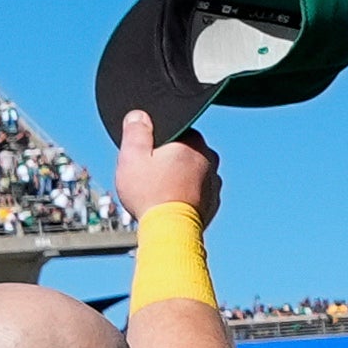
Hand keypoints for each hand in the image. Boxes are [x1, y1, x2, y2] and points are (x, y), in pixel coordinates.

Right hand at [113, 111, 222, 228]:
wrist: (171, 233)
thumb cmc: (150, 194)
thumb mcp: (132, 157)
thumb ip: (136, 132)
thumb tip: (138, 115)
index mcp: (193, 142)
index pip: (176, 130)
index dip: (157, 141)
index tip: (145, 155)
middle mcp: (210, 159)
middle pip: (184, 152)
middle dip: (169, 160)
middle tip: (148, 177)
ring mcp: (214, 183)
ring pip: (192, 173)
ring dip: (178, 179)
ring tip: (159, 195)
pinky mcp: (213, 203)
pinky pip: (197, 193)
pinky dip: (185, 197)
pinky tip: (169, 206)